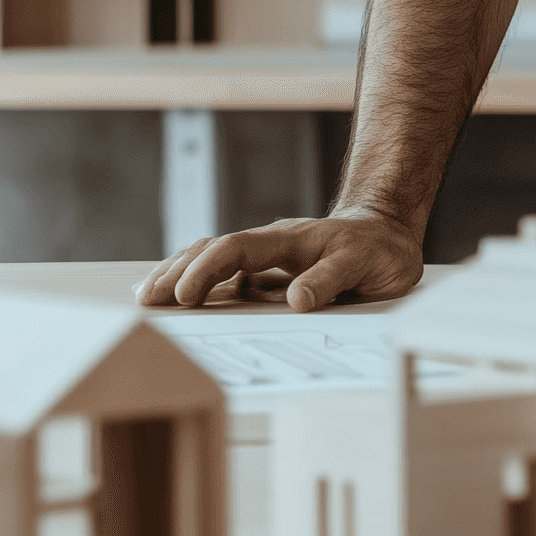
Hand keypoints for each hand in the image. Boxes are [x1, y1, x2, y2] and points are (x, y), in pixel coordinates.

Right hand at [136, 210, 425, 312]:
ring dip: (181, 275)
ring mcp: (267, 259)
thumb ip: (331, 280)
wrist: (388, 234)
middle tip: (147, 300)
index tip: (185, 295)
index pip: (236, 249)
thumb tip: (295, 301)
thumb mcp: (365, 265)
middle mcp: (271, 246)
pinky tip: (179, 297)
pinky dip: (201, 283)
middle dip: (178, 272)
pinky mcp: (269, 272)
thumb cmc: (378, 251)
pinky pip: (227, 275)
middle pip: (213, 251)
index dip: (208, 270)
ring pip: (214, 260)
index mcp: (290, 241)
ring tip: (148, 296)